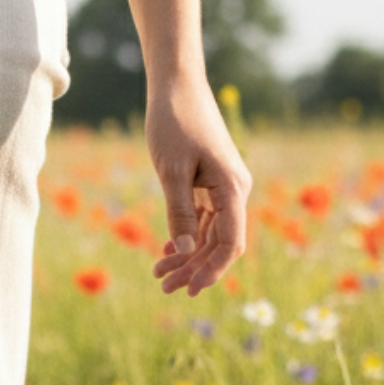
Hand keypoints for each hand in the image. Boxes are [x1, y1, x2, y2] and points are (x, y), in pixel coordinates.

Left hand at [146, 75, 252, 296]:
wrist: (177, 86)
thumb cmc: (174, 124)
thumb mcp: (171, 172)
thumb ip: (180, 212)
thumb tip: (187, 250)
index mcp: (232, 188)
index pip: (230, 243)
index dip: (212, 271)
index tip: (189, 290)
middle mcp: (234, 190)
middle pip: (219, 244)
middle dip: (193, 269)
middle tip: (163, 287)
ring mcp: (223, 188)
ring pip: (210, 235)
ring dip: (187, 257)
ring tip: (159, 274)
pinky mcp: (211, 184)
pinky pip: (204, 220)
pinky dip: (187, 238)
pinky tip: (167, 251)